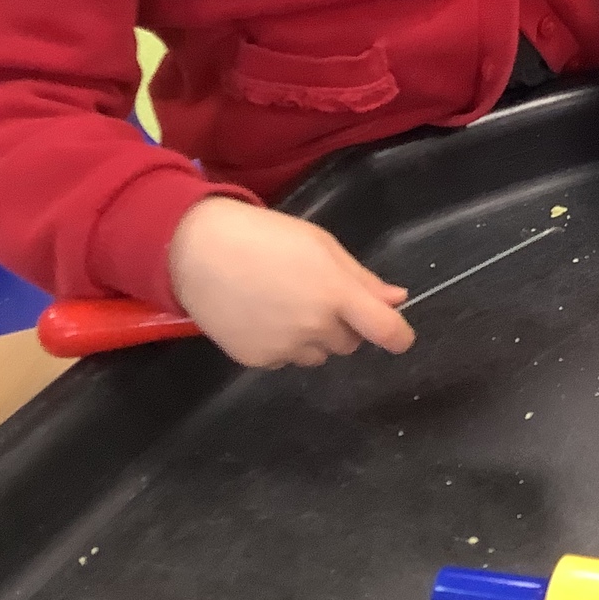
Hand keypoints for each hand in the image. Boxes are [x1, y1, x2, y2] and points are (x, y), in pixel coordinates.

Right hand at [167, 197, 414, 369]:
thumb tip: (398, 300)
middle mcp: (315, 327)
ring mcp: (285, 348)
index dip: (399, 336)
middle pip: (349, 343)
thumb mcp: (322, 246)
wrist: (199, 252)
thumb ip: (362, 279)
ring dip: (314, 338)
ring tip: (286, 305)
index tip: (399, 336)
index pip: (386, 330)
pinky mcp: (257, 361)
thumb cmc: (268, 238)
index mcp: (337, 294)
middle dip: (344, 325)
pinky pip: (286, 360)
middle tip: (318, 296)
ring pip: (318, 355)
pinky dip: (283, 345)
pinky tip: (263, 317)